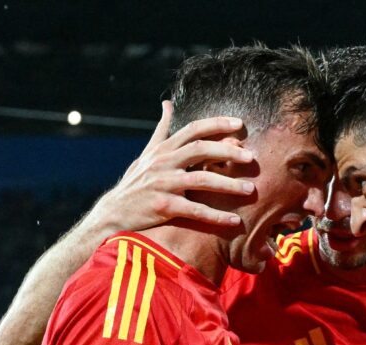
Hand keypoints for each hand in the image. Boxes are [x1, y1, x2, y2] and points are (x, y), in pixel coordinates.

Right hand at [93, 101, 254, 229]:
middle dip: (228, 152)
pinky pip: (195, 211)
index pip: (192, 129)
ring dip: (228, 184)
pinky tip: (235, 220)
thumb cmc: (136, 182)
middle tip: (252, 157)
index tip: (240, 124)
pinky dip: (216, 216)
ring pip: (201, 180)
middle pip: (200, 150)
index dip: (216, 124)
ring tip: (250, 189)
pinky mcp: (163, 208)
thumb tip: (168, 104)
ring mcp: (163, 184)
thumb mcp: (147, 153)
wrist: (114, 213)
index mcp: (163, 149)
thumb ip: (162, 130)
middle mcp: (163, 163)